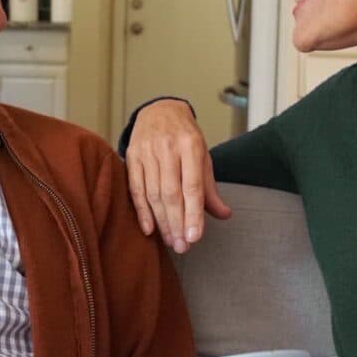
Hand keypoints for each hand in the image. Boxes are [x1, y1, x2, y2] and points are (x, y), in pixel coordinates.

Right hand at [125, 99, 230, 252]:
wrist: (159, 110)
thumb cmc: (185, 137)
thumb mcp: (203, 156)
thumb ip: (210, 188)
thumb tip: (224, 215)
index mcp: (191, 145)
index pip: (192, 185)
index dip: (193, 213)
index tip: (195, 237)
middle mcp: (168, 147)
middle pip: (171, 193)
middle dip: (177, 223)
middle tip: (183, 247)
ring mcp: (147, 151)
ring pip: (153, 193)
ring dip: (162, 221)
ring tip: (171, 241)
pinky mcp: (131, 156)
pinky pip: (135, 188)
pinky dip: (142, 211)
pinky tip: (149, 228)